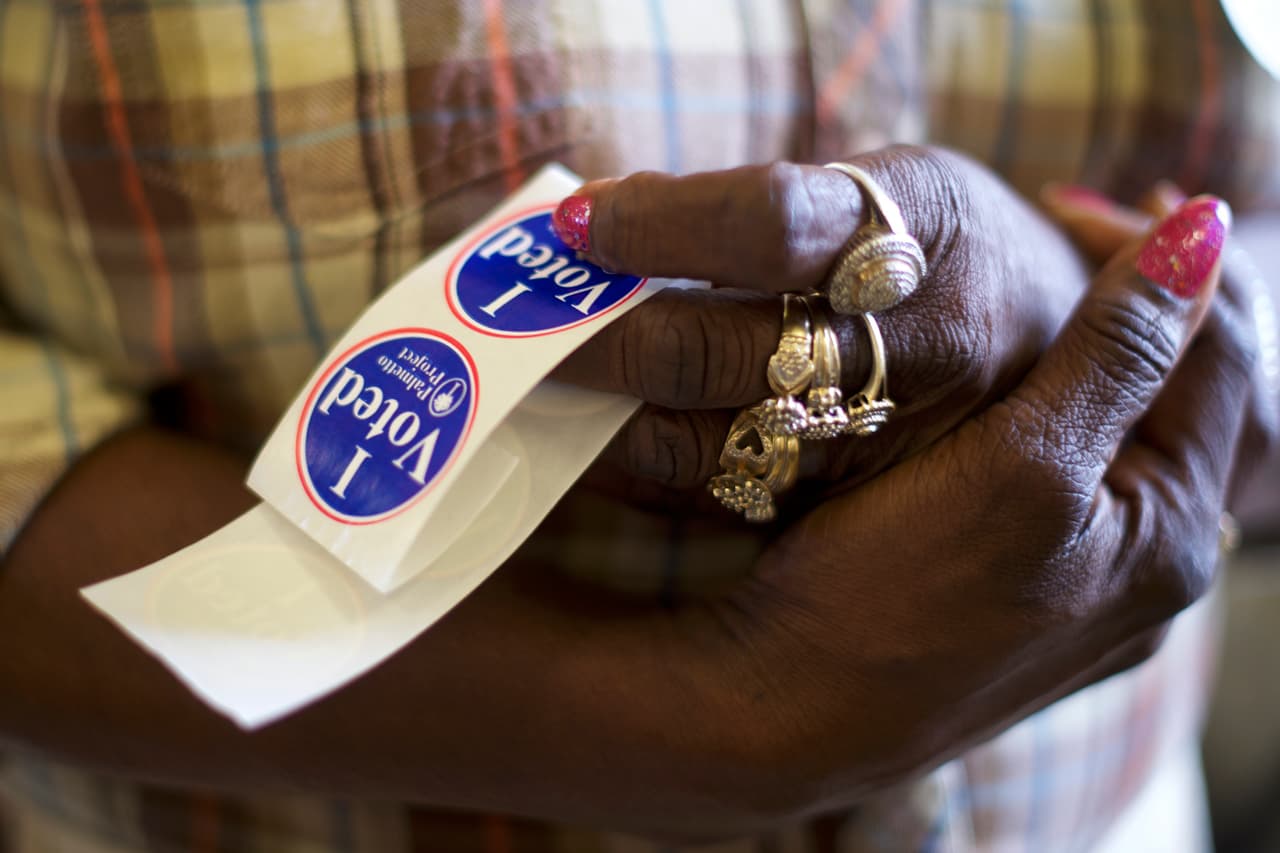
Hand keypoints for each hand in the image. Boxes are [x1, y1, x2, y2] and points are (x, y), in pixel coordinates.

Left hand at [552, 146, 1088, 509]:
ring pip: (714, 442)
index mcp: (919, 228)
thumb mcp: (885, 186)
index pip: (769, 224)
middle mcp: (909, 341)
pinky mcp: (856, 499)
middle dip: (606, 339)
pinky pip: (727, 497)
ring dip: (607, 414)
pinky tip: (592, 440)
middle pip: (723, 351)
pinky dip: (645, 470)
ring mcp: (884, 435)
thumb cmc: (941, 244)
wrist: (1058, 347)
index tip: (578, 221)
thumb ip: (761, 211)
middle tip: (527, 319)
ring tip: (535, 379)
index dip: (659, 223)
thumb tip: (599, 226)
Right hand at [667, 192, 1253, 809]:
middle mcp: (1140, 571)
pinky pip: (1060, 477)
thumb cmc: (892, 595)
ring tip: (1021, 290)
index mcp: (1168, 535)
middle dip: (1126, 305)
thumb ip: (1116, 354)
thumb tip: (1202, 233)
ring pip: (1110, 436)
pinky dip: (1040, 410)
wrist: (781, 713)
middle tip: (1052, 227)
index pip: (1215, 358)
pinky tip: (988, 387)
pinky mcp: (1013, 595)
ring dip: (1080, 355)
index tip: (1063, 199)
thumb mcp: (1021, 470)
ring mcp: (1078, 589)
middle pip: (1171, 399)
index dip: (1159, 261)